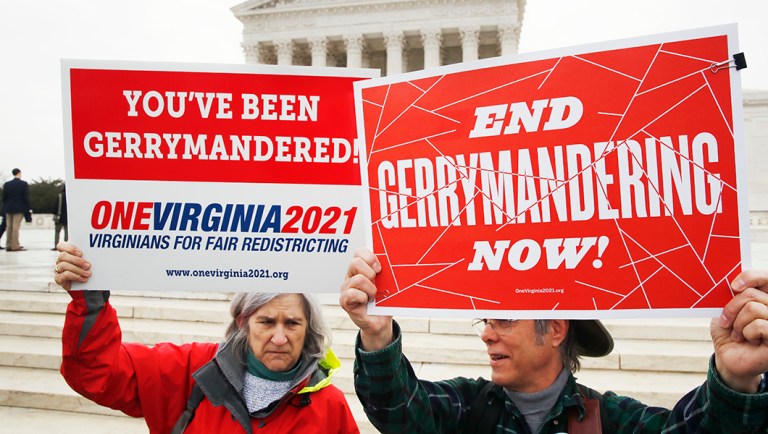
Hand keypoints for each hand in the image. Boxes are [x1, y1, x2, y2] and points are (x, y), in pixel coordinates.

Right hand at [53, 242, 91, 291]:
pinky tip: (84, 279)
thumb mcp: (88, 261)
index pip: (61, 246)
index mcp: (66, 253)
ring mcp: (58, 270)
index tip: (81, 253)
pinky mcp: (59, 279)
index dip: (69, 248)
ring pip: (63, 265)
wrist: (86, 285)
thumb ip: (88, 256)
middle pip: (62, 256)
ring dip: (78, 270)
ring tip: (88, 273)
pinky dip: (76, 277)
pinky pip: (65, 276)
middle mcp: (60, 260)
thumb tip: (97, 253)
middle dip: (76, 260)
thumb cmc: (87, 270)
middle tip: (88, 265)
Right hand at [339, 247, 392, 350]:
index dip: (370, 257)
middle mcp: (351, 275)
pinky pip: (351, 294)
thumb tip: (394, 260)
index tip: (380, 268)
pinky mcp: (344, 300)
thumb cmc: (383, 300)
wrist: (380, 320)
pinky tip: (366, 301)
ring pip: (357, 279)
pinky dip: (362, 297)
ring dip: (370, 289)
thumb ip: (386, 270)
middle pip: (355, 262)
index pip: (359, 252)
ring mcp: (346, 287)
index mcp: (361, 267)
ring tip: (373, 295)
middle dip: (371, 272)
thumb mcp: (387, 282)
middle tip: (377, 282)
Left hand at [711, 269, 767, 391]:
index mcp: (765, 298)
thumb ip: (734, 294)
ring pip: (754, 308)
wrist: (728, 356)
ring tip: (739, 333)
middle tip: (727, 321)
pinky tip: (749, 341)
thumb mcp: (728, 309)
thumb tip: (734, 281)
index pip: (766, 278)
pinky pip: (760, 325)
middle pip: (752, 294)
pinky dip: (746, 332)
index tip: (733, 285)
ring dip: (738, 323)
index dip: (752, 277)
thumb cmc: (729, 332)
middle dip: (732, 308)